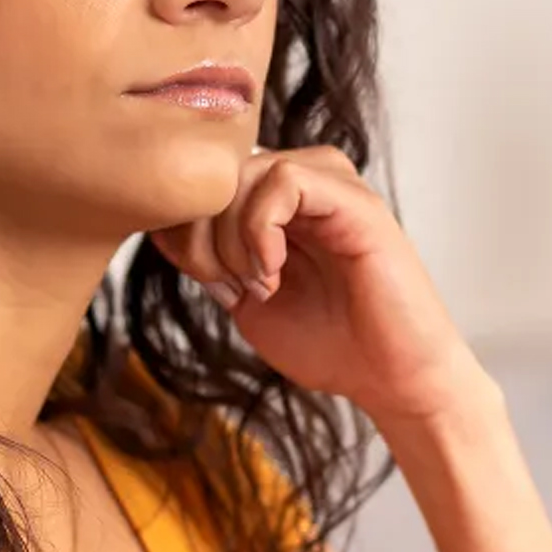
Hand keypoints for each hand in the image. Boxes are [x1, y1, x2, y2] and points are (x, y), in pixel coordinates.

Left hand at [150, 147, 488, 423]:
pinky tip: (273, 272)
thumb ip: (210, 260)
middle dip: (203, 236)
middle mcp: (306, 181)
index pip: (206, 183)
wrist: (391, 378)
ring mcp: (332, 185)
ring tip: (258, 286)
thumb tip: (160, 227)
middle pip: (217, 174)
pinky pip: (283, 181)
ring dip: (232, 238)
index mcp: (280, 202)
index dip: (186, 230)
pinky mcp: (355, 200)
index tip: (213, 286)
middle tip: (230, 289)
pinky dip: (260, 230)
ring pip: (244, 173)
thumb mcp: (247, 299)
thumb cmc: (330, 344)